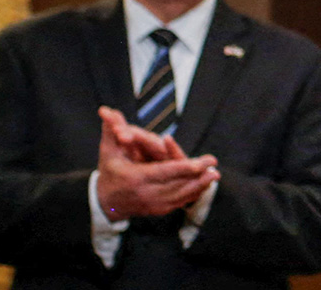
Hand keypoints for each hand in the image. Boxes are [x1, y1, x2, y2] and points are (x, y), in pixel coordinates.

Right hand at [96, 107, 218, 220]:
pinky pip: (179, 203)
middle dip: (198, 177)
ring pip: (180, 196)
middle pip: (177, 185)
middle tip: (215, 167)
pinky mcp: (158, 210)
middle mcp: (146, 194)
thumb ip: (111, 130)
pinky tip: (204, 186)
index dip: (186, 168)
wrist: (105, 202)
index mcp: (136, 178)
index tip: (204, 162)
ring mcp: (153, 205)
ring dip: (199, 186)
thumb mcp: (108, 151)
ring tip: (214, 175)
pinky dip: (192, 194)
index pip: (165, 172)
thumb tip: (106, 110)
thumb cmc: (109, 171)